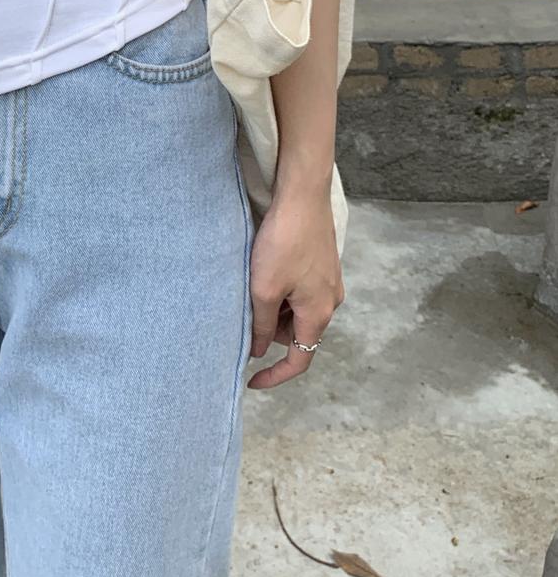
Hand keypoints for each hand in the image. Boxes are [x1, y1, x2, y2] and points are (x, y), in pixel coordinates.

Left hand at [246, 181, 344, 389]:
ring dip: (275, 306)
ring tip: (255, 282)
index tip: (251, 380)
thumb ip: (260, 324)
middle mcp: (330, 302)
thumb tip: (258, 350)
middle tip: (245, 307)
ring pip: (297, 311)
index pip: (300, 360)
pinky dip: (282, 290)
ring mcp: (329, 282)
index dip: (275, 375)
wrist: (303, 196)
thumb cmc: (284, 242)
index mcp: (319, 314)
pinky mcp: (323, 264)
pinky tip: (266, 268)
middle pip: (296, 333)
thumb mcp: (264, 289)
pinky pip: (301, 291)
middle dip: (270, 329)